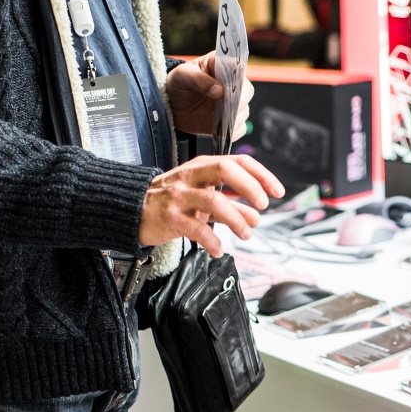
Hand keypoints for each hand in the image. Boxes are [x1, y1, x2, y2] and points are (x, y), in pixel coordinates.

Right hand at [138, 155, 284, 256]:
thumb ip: (231, 203)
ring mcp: (180, 196)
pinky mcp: (170, 217)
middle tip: (262, 206)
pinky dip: (212, 242)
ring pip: (213, 201)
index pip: (238, 161)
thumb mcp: (204, 196)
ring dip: (237, 220)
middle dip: (250, 187)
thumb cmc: (172, 200)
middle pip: (225, 170)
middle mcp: (191, 176)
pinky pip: (197, 230)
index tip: (277, 192)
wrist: (133, 209)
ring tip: (246, 234)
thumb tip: (256, 216)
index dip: (261, 175)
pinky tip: (219, 250)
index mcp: (203, 166)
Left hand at [164, 52, 252, 136]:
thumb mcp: (182, 76)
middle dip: (239, 101)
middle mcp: (232, 85)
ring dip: (233, 117)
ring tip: (218, 120)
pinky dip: (231, 131)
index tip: (228, 87)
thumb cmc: (178, 84)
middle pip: (247, 91)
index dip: (237, 77)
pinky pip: (239, 129)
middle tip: (226, 107)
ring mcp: (232, 104)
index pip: (238, 68)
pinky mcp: (230, 121)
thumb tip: (219, 90)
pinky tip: (219, 130)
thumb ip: (198, 79)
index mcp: (221, 66)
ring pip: (244, 111)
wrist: (172, 106)